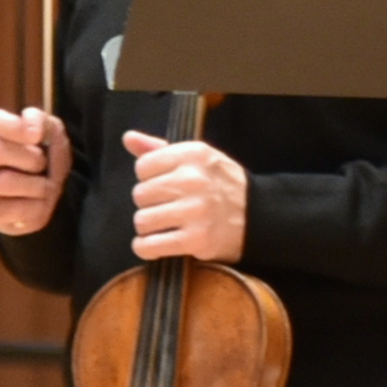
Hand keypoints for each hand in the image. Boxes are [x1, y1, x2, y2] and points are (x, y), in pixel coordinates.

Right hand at [0, 107, 66, 234]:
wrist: (50, 194)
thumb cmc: (45, 158)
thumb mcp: (51, 132)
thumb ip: (40, 120)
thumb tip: (31, 129)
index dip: (14, 127)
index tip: (37, 136)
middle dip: (29, 158)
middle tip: (43, 165)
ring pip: (4, 181)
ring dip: (36, 185)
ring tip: (45, 186)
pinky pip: (11, 209)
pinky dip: (34, 207)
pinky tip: (38, 203)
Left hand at [125, 134, 248, 263]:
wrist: (257, 216)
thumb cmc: (220, 184)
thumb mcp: (196, 158)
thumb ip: (159, 149)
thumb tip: (129, 138)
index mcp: (193, 155)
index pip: (143, 166)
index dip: (148, 178)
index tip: (162, 184)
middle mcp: (194, 180)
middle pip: (140, 194)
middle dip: (148, 203)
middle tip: (164, 207)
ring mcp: (195, 211)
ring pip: (142, 220)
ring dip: (147, 227)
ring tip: (162, 224)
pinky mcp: (196, 239)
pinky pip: (150, 245)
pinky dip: (145, 248)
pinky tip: (152, 244)